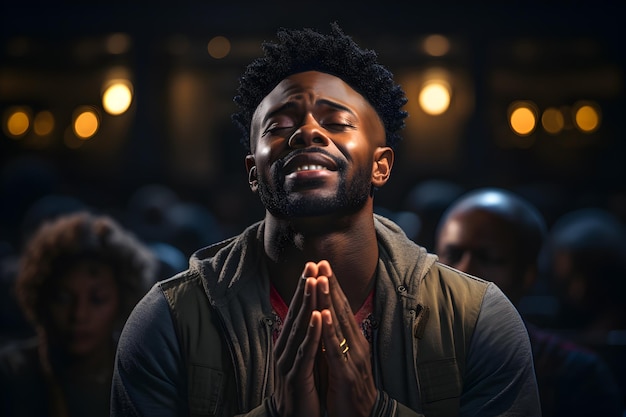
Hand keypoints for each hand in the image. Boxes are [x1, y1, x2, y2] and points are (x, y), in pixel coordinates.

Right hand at [272, 262, 322, 416]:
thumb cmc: (300, 390)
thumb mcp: (303, 360)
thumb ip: (306, 340)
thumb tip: (313, 317)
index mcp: (288, 344)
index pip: (297, 311)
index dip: (304, 289)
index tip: (312, 266)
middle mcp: (285, 349)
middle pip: (296, 313)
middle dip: (305, 288)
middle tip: (312, 263)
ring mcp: (288, 362)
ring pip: (299, 327)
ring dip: (307, 303)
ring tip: (313, 280)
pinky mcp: (297, 377)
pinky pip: (305, 351)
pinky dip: (311, 332)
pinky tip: (317, 316)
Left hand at [315, 260, 377, 416]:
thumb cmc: (349, 389)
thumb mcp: (343, 359)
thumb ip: (336, 340)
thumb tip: (324, 319)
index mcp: (354, 340)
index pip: (341, 308)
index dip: (331, 287)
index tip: (321, 266)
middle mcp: (356, 344)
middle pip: (341, 309)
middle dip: (330, 285)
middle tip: (321, 262)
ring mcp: (353, 358)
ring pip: (339, 324)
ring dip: (329, 299)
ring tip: (320, 279)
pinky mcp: (346, 374)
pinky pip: (336, 349)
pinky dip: (330, 330)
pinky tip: (323, 315)